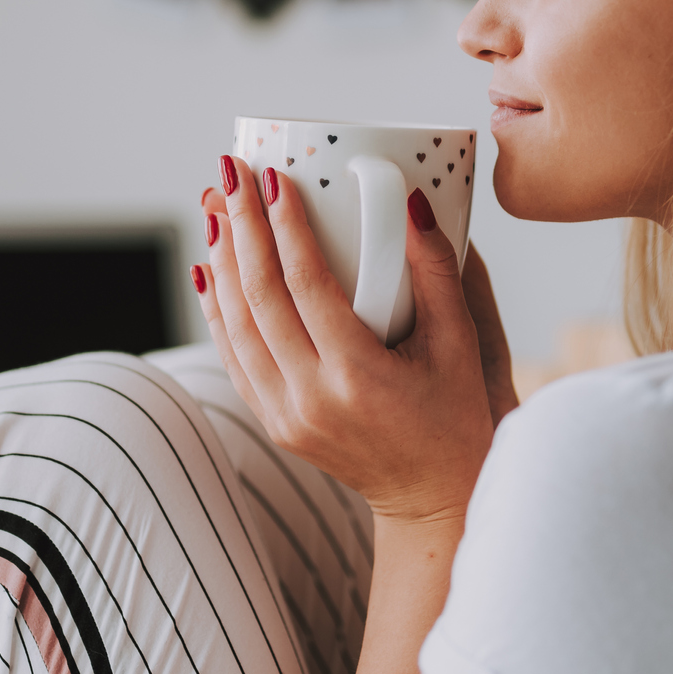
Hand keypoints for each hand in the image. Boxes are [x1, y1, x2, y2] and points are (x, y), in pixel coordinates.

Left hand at [195, 156, 502, 524]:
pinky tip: (211, 269)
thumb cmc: (456, 416)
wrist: (435, 497)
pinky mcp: (275, 424)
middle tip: (229, 176)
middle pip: (258, 300)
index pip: (305, 286)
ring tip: (215, 209)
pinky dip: (217, 310)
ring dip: (221, 263)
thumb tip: (413, 201)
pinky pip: (235, 358)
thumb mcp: (461, 342)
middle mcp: (311, 400)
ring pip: (235, 328)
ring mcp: (287, 417)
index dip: (284, 227)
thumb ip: (439, 269)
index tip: (273, 178)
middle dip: (240, 228)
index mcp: (358, 377)